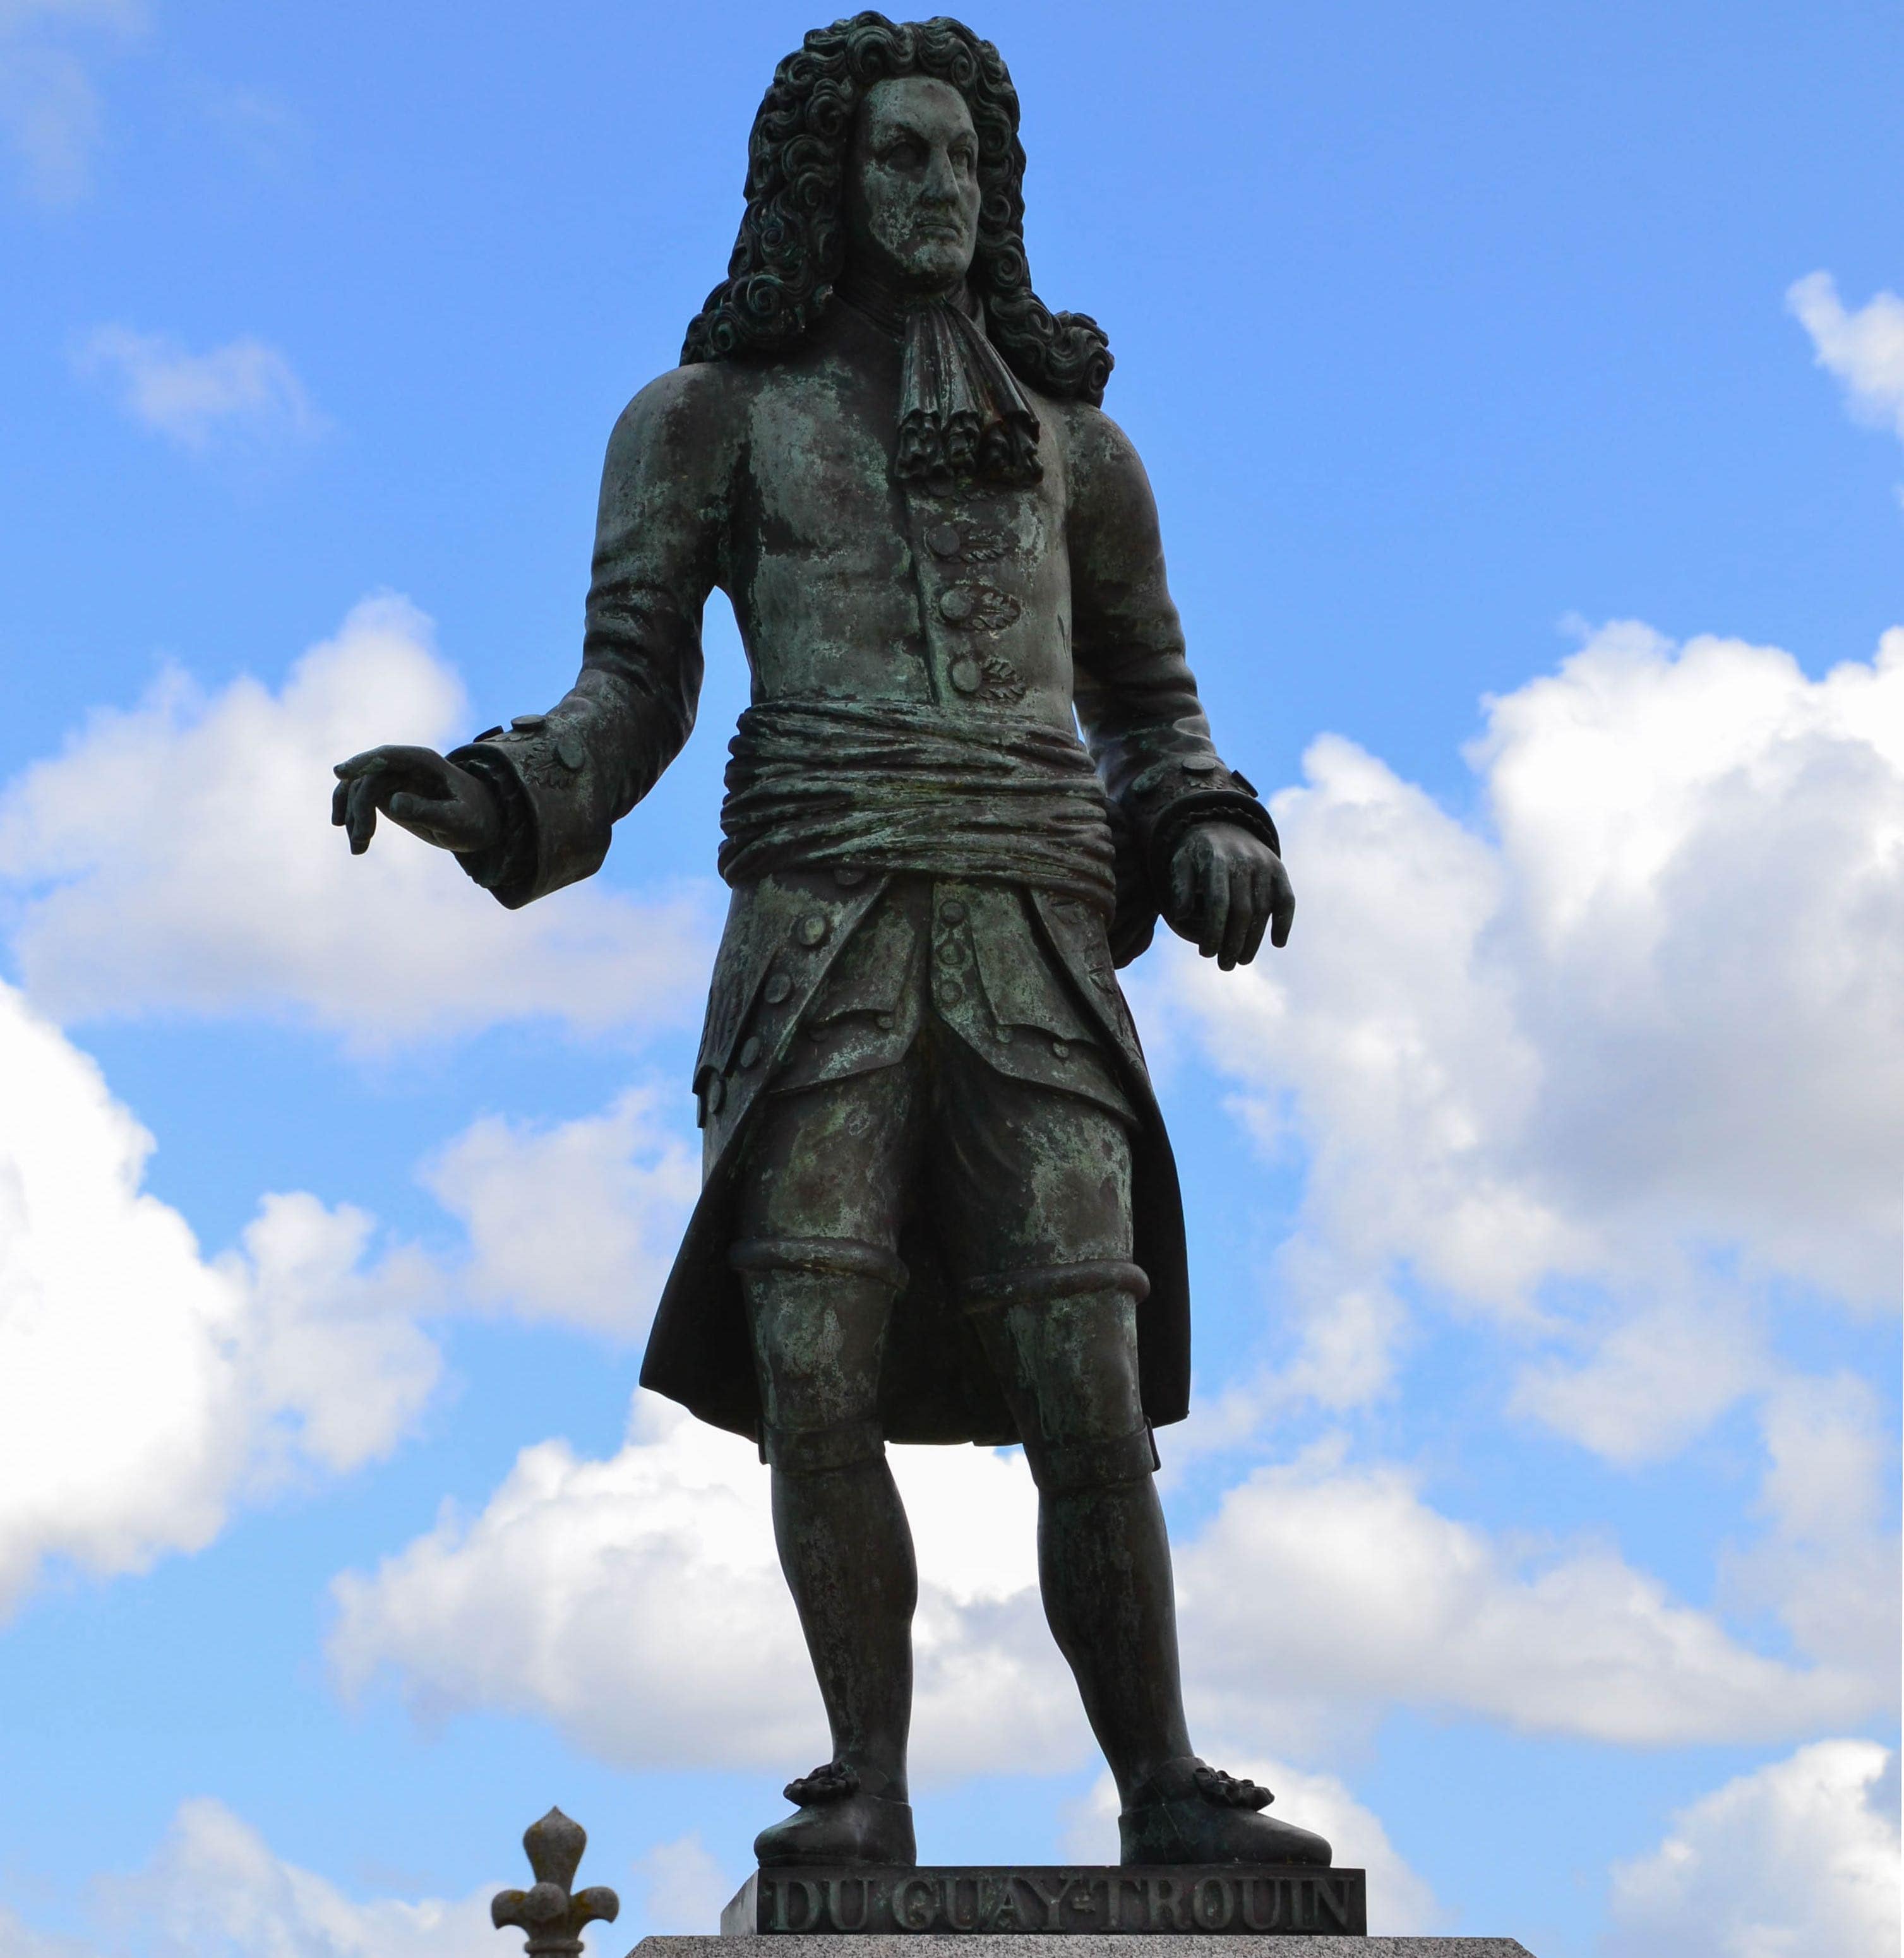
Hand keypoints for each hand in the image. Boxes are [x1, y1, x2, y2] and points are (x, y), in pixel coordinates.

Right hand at [331, 745, 502, 855]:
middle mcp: (406, 766)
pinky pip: (361, 800)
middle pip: (369, 778)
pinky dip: (353, 817)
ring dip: (353, 817)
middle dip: (360, 807)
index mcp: (425, 762)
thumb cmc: (476, 818)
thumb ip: (428, 811)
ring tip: (359, 849)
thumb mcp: (457, 820)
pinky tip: (355, 842)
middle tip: (362, 840)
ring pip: (359, 789)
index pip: (388, 756)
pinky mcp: (388, 795)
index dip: (363, 762)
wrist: (482, 824)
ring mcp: (395, 779)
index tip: (340, 773)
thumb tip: (393, 802)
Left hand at [1164, 821, 1292, 967]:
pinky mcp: (1279, 869)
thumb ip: (1180, 888)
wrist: (1224, 825)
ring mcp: (1265, 865)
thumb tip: (1182, 915)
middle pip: (1242, 910)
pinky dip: (1284, 921)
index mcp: (1216, 860)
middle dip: (1233, 942)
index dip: (1213, 931)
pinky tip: (1277, 943)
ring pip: (1263, 909)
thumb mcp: (1180, 864)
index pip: (1218, 902)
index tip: (1206, 953)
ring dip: (1254, 939)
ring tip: (1242, 960)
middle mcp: (1244, 861)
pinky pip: (1286, 899)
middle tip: (1225, 965)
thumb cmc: (1197, 854)